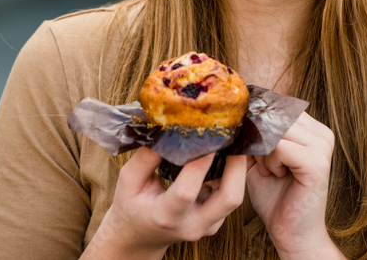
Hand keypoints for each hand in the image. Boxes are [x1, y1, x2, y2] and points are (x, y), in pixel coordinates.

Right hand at [83, 147, 246, 258]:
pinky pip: (229, 197)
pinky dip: (232, 175)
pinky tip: (227, 155)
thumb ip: (146, 157)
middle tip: (235, 136)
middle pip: (228, 198)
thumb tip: (166, 129)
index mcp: (165, 216)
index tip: (209, 135)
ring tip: (234, 140)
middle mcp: (191, 224)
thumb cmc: (132, 204)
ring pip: (234, 198)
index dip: (200, 163)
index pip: (187, 191)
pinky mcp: (215, 223)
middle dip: (237, 165)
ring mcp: (207, 226)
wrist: (140, 236)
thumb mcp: (128, 180)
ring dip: (238, 168)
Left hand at [246, 113, 344, 258]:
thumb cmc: (273, 195)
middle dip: (256, 136)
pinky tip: (276, 175)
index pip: (276, 105)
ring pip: (275, 129)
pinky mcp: (317, 163)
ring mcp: (322, 146)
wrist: (290, 231)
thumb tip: (236, 109)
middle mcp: (321, 133)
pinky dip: (269, 161)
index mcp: (311, 128)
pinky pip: (279, 146)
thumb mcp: (258, 156)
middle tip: (258, 162)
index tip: (252, 146)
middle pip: (275, 114)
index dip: (256, 122)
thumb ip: (253, 132)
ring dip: (262, 150)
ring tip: (269, 170)